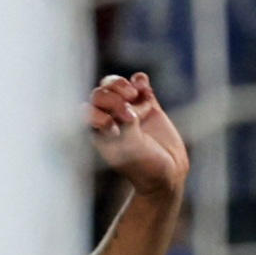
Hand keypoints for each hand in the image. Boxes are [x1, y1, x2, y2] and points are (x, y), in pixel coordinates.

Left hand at [87, 73, 186, 198]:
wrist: (169, 174)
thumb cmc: (146, 169)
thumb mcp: (134, 152)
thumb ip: (128, 129)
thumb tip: (129, 108)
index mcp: (99, 133)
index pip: (87, 112)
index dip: (98, 113)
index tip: (115, 129)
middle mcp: (110, 119)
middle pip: (99, 94)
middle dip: (112, 97)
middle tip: (130, 114)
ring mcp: (129, 109)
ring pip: (115, 84)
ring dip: (121, 84)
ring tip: (135, 94)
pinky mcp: (147, 104)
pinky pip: (138, 82)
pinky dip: (139, 80)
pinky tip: (144, 88)